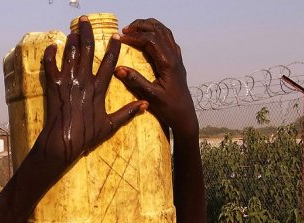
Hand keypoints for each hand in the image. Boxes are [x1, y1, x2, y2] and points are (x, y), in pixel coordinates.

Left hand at [36, 16, 146, 168]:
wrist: (63, 141)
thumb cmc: (87, 135)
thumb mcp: (110, 125)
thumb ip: (127, 113)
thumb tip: (145, 105)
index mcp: (99, 89)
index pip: (109, 63)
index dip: (113, 47)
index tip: (115, 35)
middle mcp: (84, 80)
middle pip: (88, 50)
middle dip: (87, 32)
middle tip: (85, 20)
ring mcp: (68, 81)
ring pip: (70, 53)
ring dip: (72, 40)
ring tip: (73, 30)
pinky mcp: (53, 85)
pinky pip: (50, 65)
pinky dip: (50, 54)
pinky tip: (52, 46)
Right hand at [116, 18, 197, 137]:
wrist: (185, 116)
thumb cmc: (169, 108)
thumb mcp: (151, 96)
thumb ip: (135, 81)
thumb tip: (118, 69)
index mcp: (168, 63)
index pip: (151, 40)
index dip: (134, 36)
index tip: (121, 39)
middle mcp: (174, 57)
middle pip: (159, 30)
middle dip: (141, 26)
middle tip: (125, 30)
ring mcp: (177, 58)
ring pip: (165, 32)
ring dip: (150, 27)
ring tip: (134, 30)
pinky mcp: (176, 62)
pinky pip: (168, 40)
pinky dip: (157, 34)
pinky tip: (148, 40)